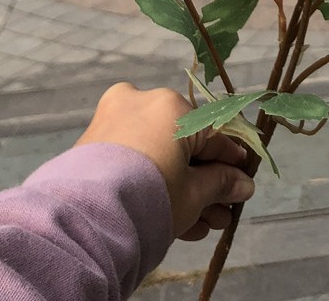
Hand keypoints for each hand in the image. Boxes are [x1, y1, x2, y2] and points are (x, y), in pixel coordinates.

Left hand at [76, 83, 255, 239]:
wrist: (84, 223)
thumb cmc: (150, 197)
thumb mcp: (194, 193)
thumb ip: (221, 184)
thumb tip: (244, 185)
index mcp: (170, 105)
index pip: (212, 134)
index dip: (231, 162)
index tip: (243, 181)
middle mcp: (140, 104)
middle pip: (184, 146)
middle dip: (205, 183)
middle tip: (220, 212)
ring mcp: (113, 124)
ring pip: (160, 156)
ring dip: (184, 189)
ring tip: (202, 225)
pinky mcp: (92, 148)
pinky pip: (135, 163)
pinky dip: (155, 185)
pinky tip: (177, 220)